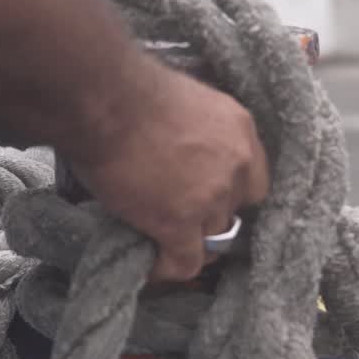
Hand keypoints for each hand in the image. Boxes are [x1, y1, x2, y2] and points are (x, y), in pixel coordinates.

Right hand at [67, 65, 268, 281]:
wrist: (105, 100)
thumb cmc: (127, 90)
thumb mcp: (184, 103)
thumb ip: (196, 134)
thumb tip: (179, 157)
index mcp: (240, 129)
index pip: (254, 181)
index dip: (229, 196)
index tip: (207, 201)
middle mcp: (236, 164)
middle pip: (233, 213)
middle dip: (206, 219)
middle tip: (177, 220)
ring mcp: (212, 196)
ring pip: (210, 240)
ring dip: (185, 241)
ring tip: (157, 240)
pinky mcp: (180, 223)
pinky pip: (184, 263)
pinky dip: (167, 269)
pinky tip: (151, 264)